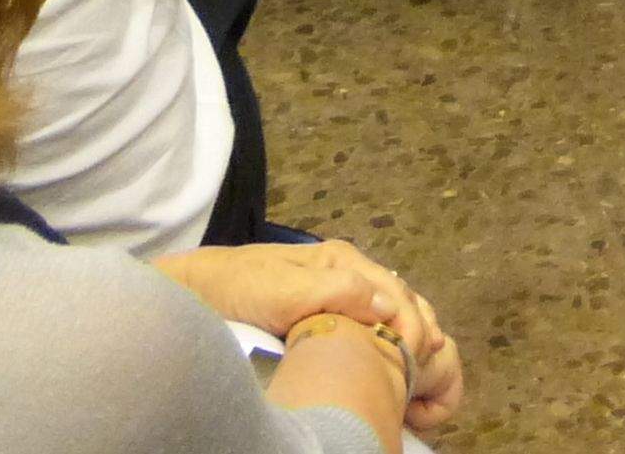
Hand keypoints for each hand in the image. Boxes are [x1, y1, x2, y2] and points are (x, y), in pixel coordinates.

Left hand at [163, 239, 464, 425]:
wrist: (199, 290)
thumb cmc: (239, 288)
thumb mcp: (284, 289)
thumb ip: (336, 291)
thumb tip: (389, 308)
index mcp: (341, 260)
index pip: (395, 293)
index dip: (412, 326)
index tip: (417, 358)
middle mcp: (345, 269)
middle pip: (399, 297)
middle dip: (418, 329)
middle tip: (424, 366)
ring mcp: (336, 286)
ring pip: (389, 307)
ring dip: (407, 332)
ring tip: (418, 363)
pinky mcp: (325, 306)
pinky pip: (369, 317)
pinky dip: (387, 334)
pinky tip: (390, 353)